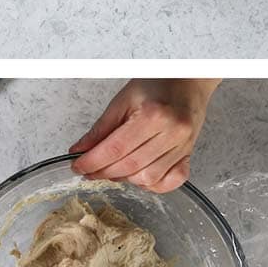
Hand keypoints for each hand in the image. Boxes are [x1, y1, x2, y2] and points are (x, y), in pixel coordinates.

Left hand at [70, 79, 219, 191]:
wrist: (188, 81)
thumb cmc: (156, 85)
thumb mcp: (122, 100)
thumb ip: (101, 128)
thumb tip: (80, 150)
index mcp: (153, 115)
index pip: (115, 148)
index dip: (93, 162)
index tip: (78, 166)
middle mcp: (171, 132)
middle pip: (130, 166)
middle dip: (103, 172)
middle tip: (89, 170)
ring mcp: (183, 146)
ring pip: (148, 178)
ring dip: (124, 179)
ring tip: (111, 169)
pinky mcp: (189, 154)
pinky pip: (171, 181)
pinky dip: (151, 184)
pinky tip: (137, 175)